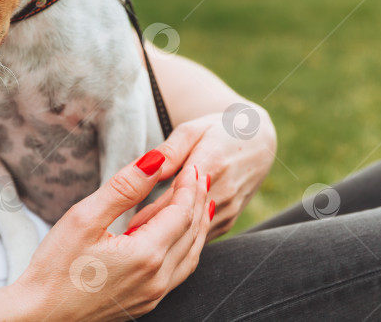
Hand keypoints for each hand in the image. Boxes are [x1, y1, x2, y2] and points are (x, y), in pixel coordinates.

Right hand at [7, 149, 210, 321]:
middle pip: (192, 233)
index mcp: (146, 254)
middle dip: (198, 202)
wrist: (40, 315)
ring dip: (197, 226)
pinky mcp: (145, 303)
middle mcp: (158, 278)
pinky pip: (179, 271)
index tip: (190, 166)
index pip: (181, 213)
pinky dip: (186, 247)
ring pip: (190, 255)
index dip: (189, 187)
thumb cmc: (55, 266)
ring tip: (198, 203)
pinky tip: (179, 237)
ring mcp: (153, 295)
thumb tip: (155, 161)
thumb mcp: (84, 218)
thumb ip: (123, 188)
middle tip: (200, 177)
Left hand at [128, 106, 275, 239]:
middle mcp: (224, 192)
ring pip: (192, 231)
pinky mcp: (229, 220)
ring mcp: (229, 209)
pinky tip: (155, 246)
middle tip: (122, 243)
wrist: (257, 142)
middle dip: (152, 232)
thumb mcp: (192, 130)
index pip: (174, 197)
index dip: (148, 214)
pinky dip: (180, 240)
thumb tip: (149, 166)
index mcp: (211, 165)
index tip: (125, 227)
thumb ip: (170, 151)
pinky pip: (201, 236)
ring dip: (165, 240)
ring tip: (133, 249)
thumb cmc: (217, 131)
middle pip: (182, 218)